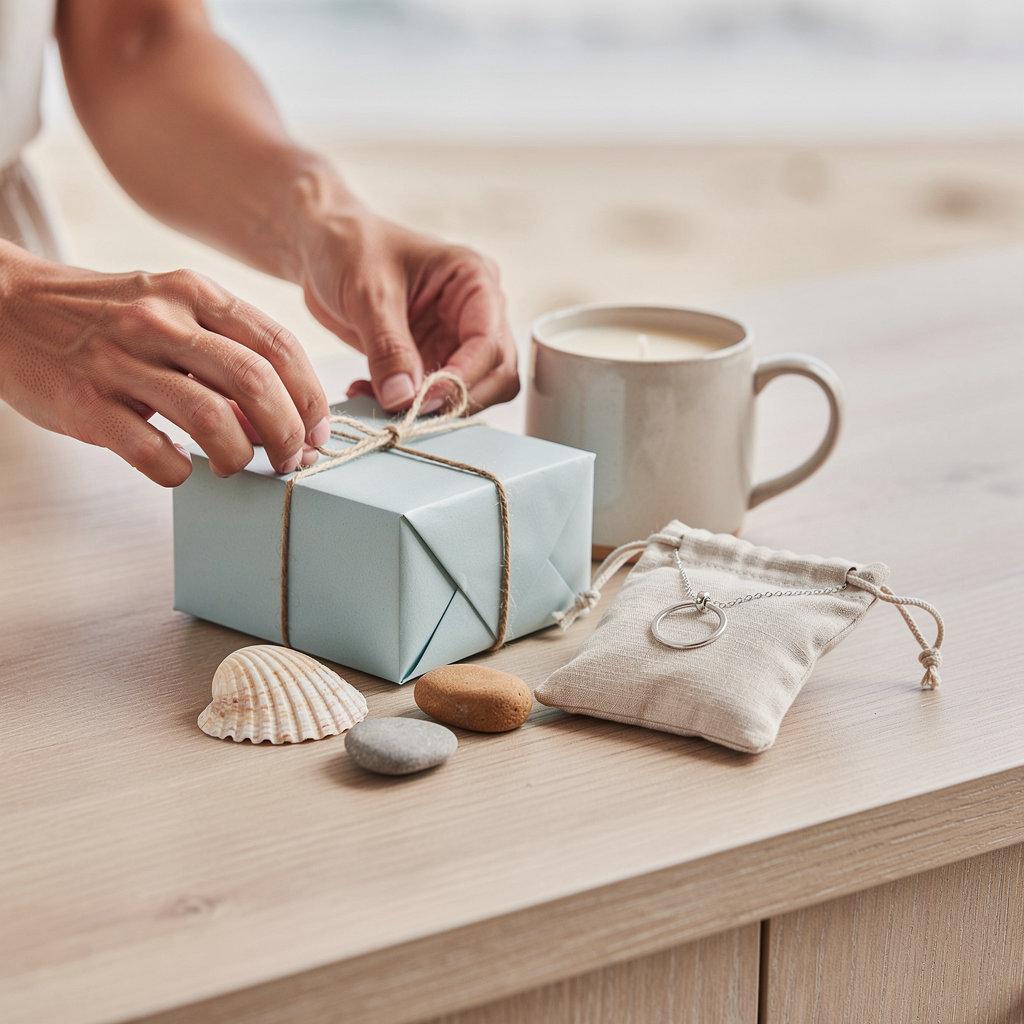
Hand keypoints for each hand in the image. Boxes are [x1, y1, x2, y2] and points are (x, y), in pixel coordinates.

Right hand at [0, 245, 329, 485]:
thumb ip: (224, 349)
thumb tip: (279, 413)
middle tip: (292, 460)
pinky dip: (179, 472)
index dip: (311, 396)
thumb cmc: (104, 316)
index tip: (319, 431)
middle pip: (255, 382)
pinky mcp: (84, 404)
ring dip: (241, 457)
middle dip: (289, 432)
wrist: (3, 306)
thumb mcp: (170, 310)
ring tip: (236, 467)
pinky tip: (180, 470)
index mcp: (193, 293)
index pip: (278, 345)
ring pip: (212, 419)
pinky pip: (152, 452)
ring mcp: (119, 361)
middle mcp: (160, 321)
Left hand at [295, 205, 518, 411]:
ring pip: (473, 390)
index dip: (462, 378)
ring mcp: (457, 336)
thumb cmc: (351, 248)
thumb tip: (403, 398)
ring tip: (383, 400)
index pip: (489, 343)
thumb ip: (388, 348)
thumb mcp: (369, 293)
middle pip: (496, 373)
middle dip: (456, 398)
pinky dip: (407, 404)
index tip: (424, 399)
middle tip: (410, 409)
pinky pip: (436, 395)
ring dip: (433, 407)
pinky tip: (369, 393)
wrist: (323, 248)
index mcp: (473, 280)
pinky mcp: (433, 357)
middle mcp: (476, 310)